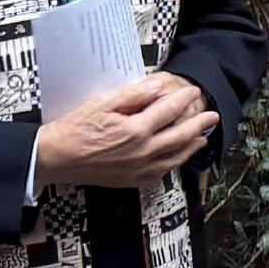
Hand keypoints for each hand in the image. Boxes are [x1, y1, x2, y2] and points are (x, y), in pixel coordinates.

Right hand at [34, 74, 216, 191]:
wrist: (56, 157)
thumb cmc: (75, 128)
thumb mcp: (102, 103)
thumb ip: (133, 95)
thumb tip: (158, 87)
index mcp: (136, 130)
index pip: (169, 111)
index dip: (184, 100)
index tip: (194, 92)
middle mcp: (142, 152)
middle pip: (180, 136)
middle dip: (199, 125)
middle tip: (213, 116)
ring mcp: (139, 169)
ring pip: (175, 158)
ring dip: (192, 146)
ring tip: (203, 138)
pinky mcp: (132, 180)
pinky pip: (161, 173)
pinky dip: (174, 163)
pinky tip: (178, 158)